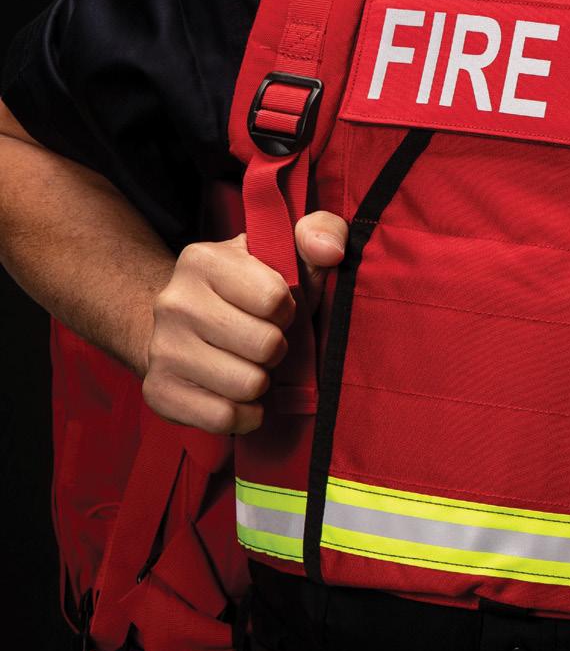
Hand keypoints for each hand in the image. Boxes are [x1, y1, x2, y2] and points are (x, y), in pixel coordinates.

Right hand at [141, 211, 347, 434]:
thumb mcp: (284, 249)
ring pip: (247, 384)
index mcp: (204, 259)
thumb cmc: (249, 288)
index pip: (275, 298)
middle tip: (264, 340)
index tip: (276, 308)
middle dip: (277, 346)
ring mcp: (161, 349)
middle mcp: (173, 302)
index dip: (288, 309)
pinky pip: (224, 418)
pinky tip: (241, 395)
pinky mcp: (158, 392)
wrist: (182, 325)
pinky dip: (245, 413)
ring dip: (262, 379)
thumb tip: (331, 250)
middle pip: (264, 345)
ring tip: (250, 363)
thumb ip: (318, 233)